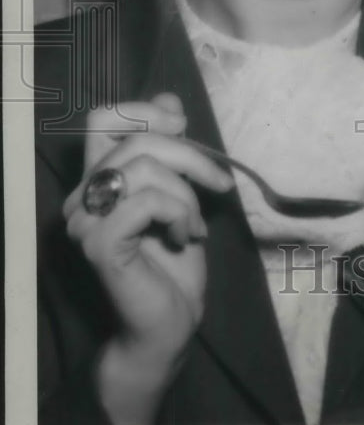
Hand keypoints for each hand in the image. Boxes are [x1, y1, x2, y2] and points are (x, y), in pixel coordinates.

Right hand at [63, 93, 234, 424]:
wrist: (171, 325)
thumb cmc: (176, 262)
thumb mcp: (181, 193)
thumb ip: (170, 151)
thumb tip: (170, 99)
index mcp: (97, 180)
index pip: (102, 118)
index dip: (144, 111)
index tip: (181, 125)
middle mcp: (82, 197)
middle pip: (135, 139)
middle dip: (189, 156)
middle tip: (218, 184)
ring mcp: (86, 221)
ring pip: (143, 167)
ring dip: (186, 193)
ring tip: (194, 224)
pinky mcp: (101, 244)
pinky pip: (147, 201)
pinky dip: (178, 213)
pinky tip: (186, 237)